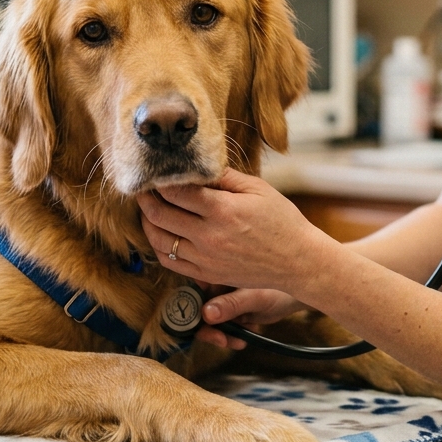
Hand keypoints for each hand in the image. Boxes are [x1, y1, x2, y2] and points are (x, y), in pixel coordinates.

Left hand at [136, 168, 338, 294]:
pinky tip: (161, 234)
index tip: (155, 173)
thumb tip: (196, 167)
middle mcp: (209, 236)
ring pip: (158, 240)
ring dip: (147, 222)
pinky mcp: (206, 274)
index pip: (175, 191)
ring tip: (149, 210)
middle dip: (145, 198)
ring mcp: (206, 258)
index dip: (159, 180)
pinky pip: (170, 262)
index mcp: (222, 210)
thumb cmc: (281, 220)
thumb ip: (224, 176)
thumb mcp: (257, 189)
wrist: (298, 261)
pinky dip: (158, 246)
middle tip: (143, 188)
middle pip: (159, 214)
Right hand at [194, 288, 307, 349]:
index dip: (192, 309)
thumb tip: (205, 314)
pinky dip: (230, 337)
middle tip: (221, 340)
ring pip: (210, 323)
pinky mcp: (231, 313)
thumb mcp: (254, 298)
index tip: (202, 325)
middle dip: (208, 328)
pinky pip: (222, 329)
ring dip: (221, 335)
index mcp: (217, 273)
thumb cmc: (280, 288)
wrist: (296, 297)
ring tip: (239, 340)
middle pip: (198, 309)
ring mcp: (223, 300)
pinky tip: (244, 338)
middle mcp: (216, 286)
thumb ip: (231, 305)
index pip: (194, 290)